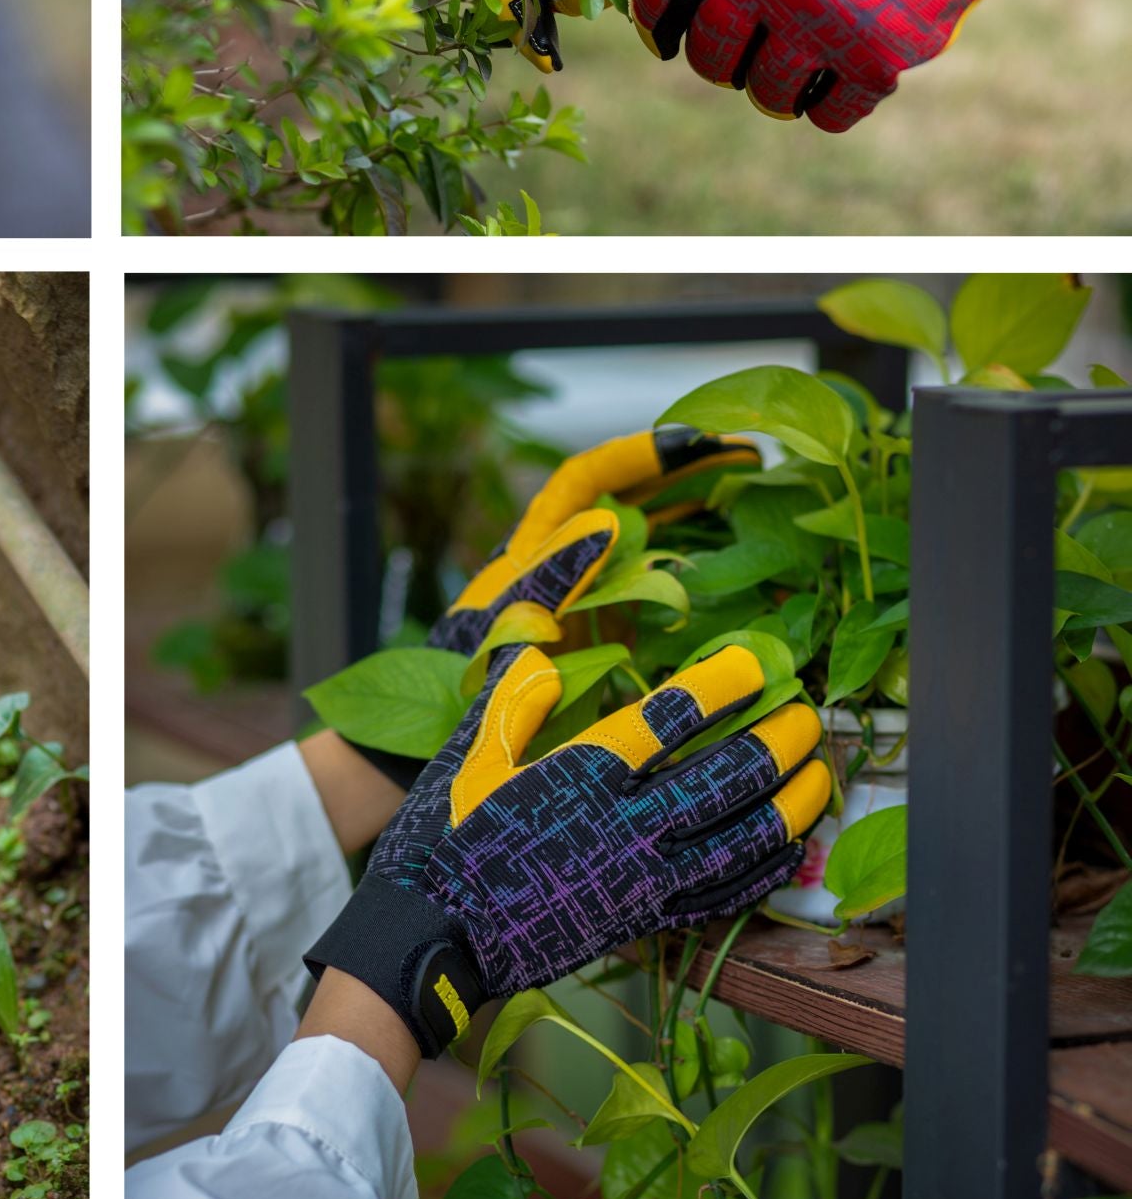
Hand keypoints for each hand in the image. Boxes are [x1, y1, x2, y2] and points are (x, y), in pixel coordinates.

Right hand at [305, 645, 830, 1056]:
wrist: (436, 936)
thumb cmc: (443, 837)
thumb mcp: (468, 756)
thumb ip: (511, 700)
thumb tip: (541, 648)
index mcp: (578, 773)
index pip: (669, 717)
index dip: (720, 684)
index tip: (755, 662)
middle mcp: (622, 826)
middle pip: (723, 778)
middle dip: (776, 741)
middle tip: (808, 713)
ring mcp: (641, 880)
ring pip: (739, 841)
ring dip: (789, 804)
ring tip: (821, 773)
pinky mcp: (645, 920)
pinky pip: (724, 894)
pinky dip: (765, 867)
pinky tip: (789, 845)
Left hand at [347, 425, 756, 792]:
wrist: (431, 758)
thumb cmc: (451, 688)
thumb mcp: (502, 623)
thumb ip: (549, 575)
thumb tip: (605, 523)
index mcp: (533, 554)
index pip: (586, 483)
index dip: (636, 455)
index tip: (694, 440)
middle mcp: (566, 572)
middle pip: (633, 507)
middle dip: (689, 481)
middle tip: (752, 466)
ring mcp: (591, 609)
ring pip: (656, 552)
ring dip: (706, 531)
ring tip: (767, 516)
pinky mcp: (610, 652)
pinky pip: (666, 609)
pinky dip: (709, 599)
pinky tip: (756, 601)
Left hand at [630, 0, 1098, 130]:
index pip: (661, 0)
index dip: (659, 24)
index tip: (666, 38)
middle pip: (713, 56)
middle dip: (720, 60)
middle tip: (736, 57)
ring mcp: (821, 24)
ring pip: (769, 92)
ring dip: (775, 87)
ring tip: (791, 74)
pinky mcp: (878, 56)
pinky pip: (833, 111)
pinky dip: (831, 104)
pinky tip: (836, 87)